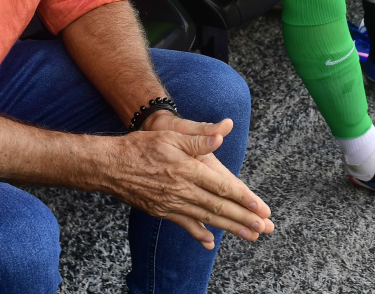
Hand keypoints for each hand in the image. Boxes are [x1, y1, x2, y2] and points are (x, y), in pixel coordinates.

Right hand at [102, 121, 273, 248]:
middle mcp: (183, 191)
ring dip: (230, 228)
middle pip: (219, 208)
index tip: (261, 208)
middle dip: (244, 219)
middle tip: (264, 228)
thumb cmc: (142, 146)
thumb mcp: (172, 135)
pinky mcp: (163, 211)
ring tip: (249, 235)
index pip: (223, 187)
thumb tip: (222, 133)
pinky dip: (199, 234)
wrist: (110, 166)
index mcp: (188, 170)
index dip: (244, 198)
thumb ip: (199, 138)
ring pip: (207, 219)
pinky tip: (211, 242)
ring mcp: (172, 204)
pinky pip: (186, 225)